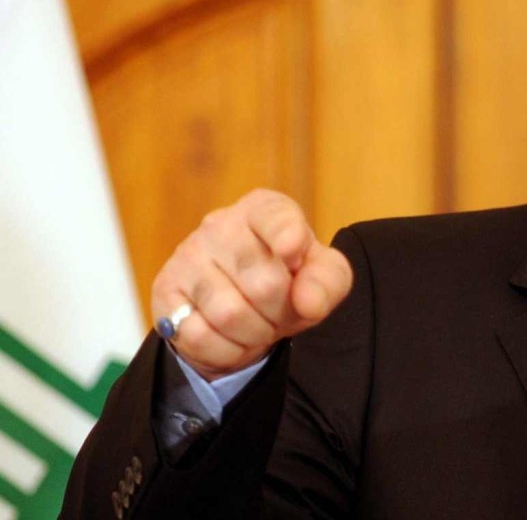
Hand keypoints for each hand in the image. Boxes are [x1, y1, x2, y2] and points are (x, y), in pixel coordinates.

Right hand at [151, 189, 352, 380]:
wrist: (242, 308)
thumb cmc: (289, 281)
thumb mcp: (323, 277)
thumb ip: (327, 282)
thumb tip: (309, 302)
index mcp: (264, 210)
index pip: (275, 218)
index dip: (288, 238)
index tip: (295, 254)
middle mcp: (220, 224)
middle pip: (264, 284)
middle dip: (282, 313)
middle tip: (281, 312)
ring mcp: (187, 256)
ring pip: (230, 315)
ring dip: (255, 334)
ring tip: (259, 324)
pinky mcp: (165, 292)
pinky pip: (200, 337)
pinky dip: (227, 351)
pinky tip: (233, 338)